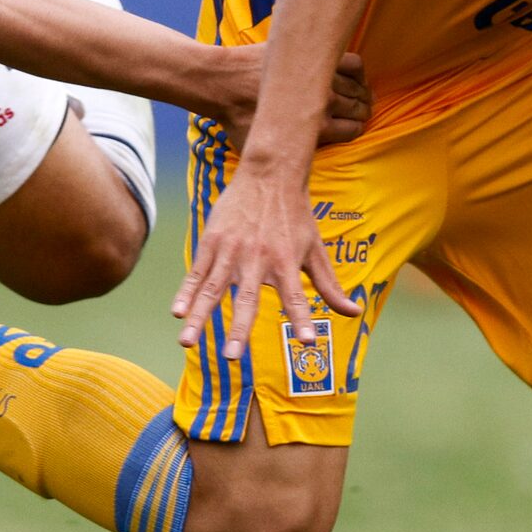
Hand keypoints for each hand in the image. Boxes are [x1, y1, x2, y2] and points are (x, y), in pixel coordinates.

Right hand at [172, 156, 363, 354]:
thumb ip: (330, 286)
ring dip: (199, 318)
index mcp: (286, 262)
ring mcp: (231, 250)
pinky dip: (186, 293)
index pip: (296, 297)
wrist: (270, 173)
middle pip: (247, 299)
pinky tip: (177, 312)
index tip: (308, 340)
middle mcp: (258, 258)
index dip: (302, 318)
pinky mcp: (212, 241)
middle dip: (238, 329)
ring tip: (186, 343)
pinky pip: (197, 273)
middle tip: (231, 357)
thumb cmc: (297, 216)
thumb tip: (354, 313)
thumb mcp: (316, 249)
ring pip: (212, 290)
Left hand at [209, 48, 371, 152]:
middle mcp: (324, 102)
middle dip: (363, 111)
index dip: (356, 129)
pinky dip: (358, 69)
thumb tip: (284, 179)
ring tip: (360, 93)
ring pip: (358, 85)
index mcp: (316, 127)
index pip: (353, 129)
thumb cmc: (236, 119)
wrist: (222, 82)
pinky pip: (351, 62)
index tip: (353, 126)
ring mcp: (321, 77)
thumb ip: (278, 163)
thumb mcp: (258, 152)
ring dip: (363, 90)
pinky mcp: (313, 58)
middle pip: (359, 107)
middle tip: (360, 110)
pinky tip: (354, 74)